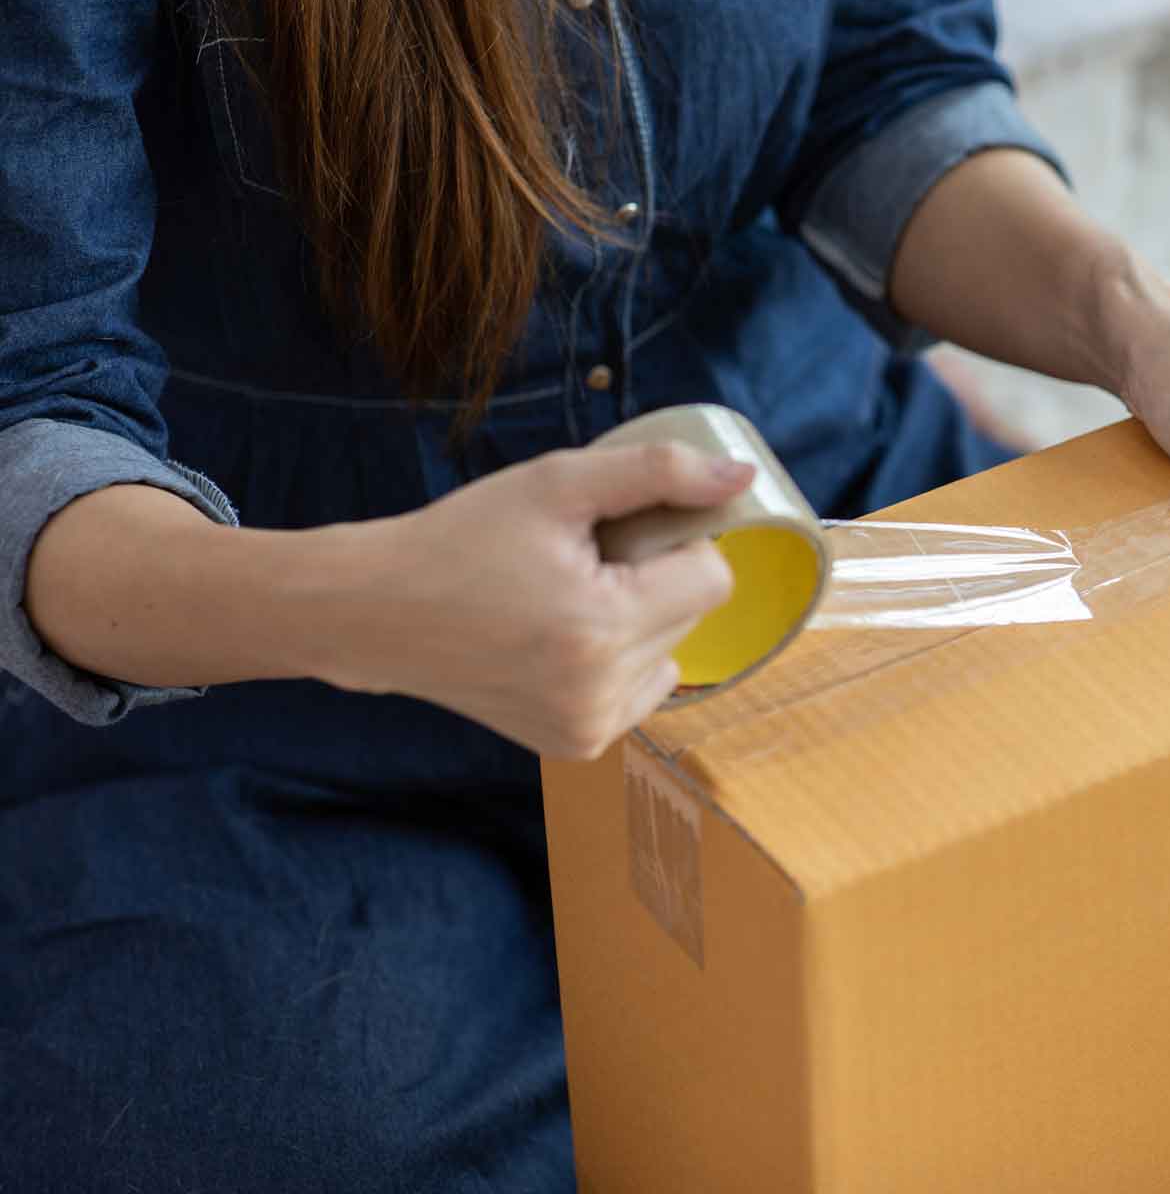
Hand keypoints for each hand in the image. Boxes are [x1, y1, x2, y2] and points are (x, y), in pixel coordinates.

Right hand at [323, 443, 751, 755]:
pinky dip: (616, 660)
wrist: (377, 612)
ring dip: (637, 622)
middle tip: (578, 565)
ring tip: (563, 602)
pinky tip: (558, 641)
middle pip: (690, 617)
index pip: (713, 579)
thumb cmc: (463, 539)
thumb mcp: (557, 484)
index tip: (617, 534)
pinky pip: (639, 690)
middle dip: (651, 581)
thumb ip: (658, 473)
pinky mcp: (575, 744)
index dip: (674, 545)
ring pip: (670, 654)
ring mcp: (589, 728)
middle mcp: (601, 692)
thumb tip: (743, 477)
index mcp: (601, 627)